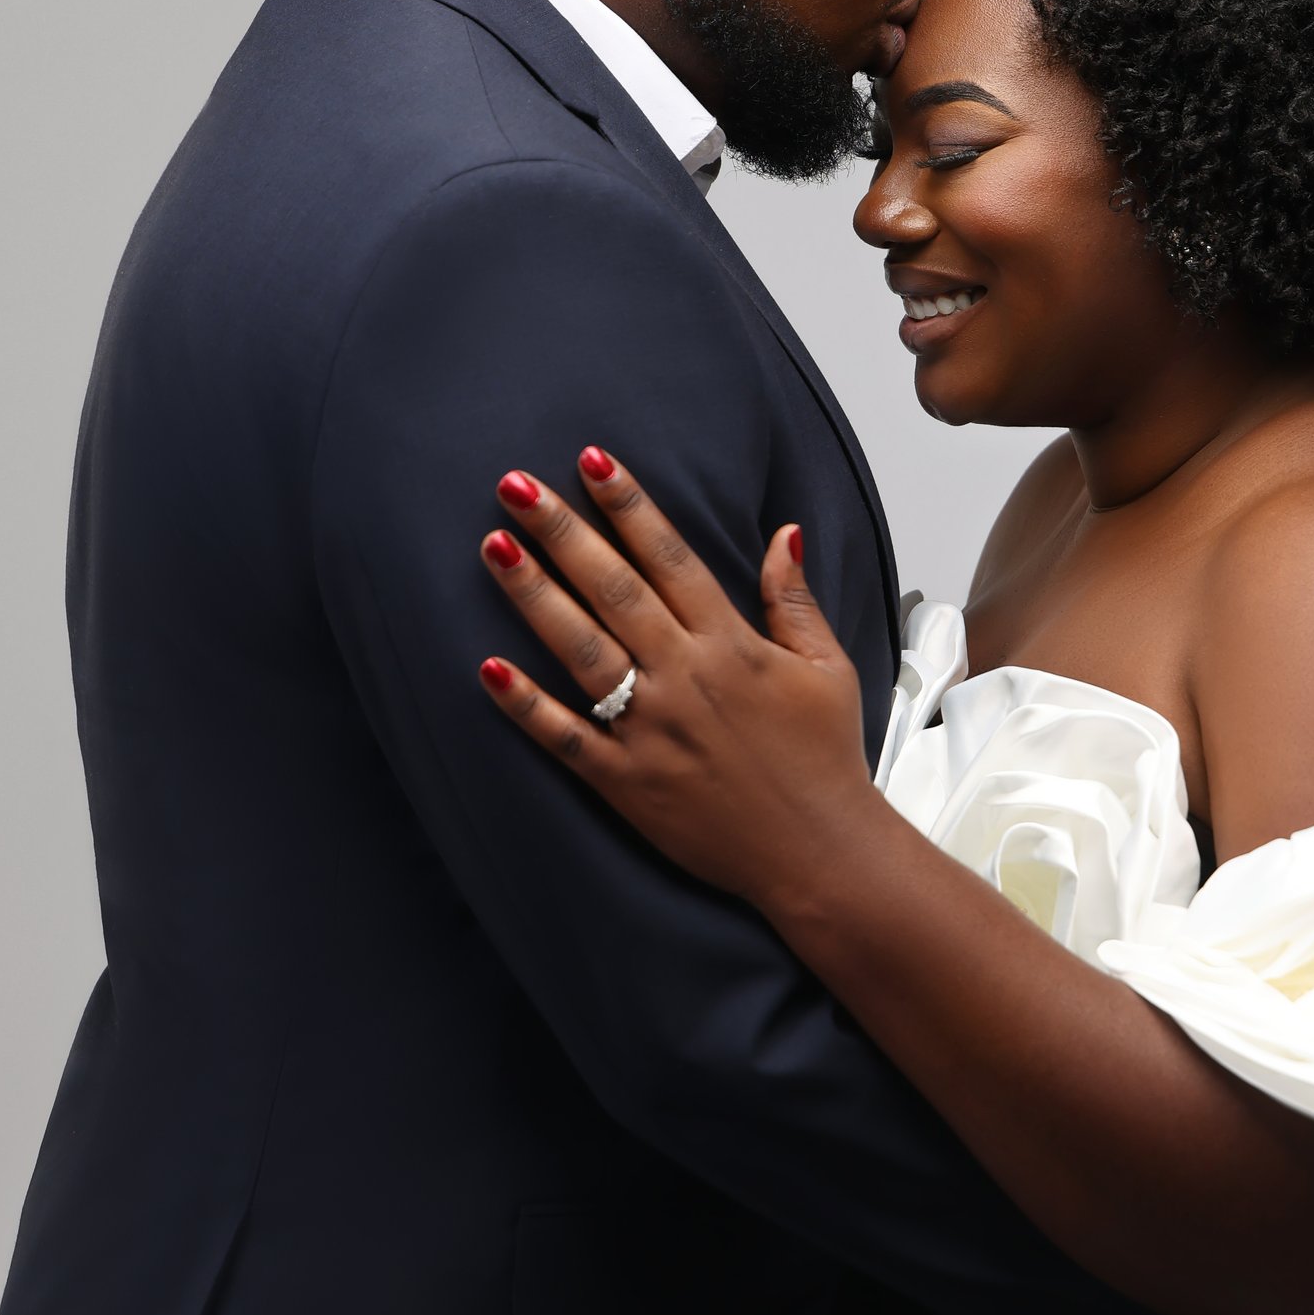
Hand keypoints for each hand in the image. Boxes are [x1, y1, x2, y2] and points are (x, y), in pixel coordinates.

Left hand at [475, 450, 880, 902]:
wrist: (820, 854)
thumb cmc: (825, 760)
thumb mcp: (826, 668)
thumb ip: (793, 599)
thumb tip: (783, 531)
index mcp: (732, 646)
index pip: (670, 558)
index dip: (629, 505)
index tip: (590, 460)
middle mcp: (686, 678)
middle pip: (614, 590)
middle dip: (564, 532)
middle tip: (515, 483)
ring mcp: (651, 731)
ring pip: (582, 650)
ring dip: (534, 596)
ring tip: (494, 546)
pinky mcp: (627, 782)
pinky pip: (566, 738)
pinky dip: (526, 705)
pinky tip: (487, 668)